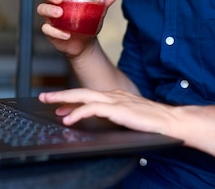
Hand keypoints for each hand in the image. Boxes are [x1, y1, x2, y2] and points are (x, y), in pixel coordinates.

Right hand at [36, 0, 123, 57]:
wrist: (85, 43)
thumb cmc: (88, 20)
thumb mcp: (99, 7)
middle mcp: (54, 4)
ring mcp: (51, 17)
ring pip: (42, 9)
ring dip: (50, 10)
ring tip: (60, 13)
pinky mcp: (51, 31)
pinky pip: (47, 29)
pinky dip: (55, 32)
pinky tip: (66, 34)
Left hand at [39, 88, 173, 135]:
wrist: (171, 122)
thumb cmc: (153, 123)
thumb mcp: (128, 117)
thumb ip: (114, 116)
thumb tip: (101, 123)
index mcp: (115, 96)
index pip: (88, 95)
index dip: (71, 99)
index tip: (59, 106)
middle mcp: (113, 95)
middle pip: (81, 91)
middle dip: (61, 94)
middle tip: (44, 97)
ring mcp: (115, 100)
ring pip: (83, 96)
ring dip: (64, 100)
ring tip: (50, 105)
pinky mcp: (117, 109)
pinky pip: (92, 109)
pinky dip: (78, 112)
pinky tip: (69, 119)